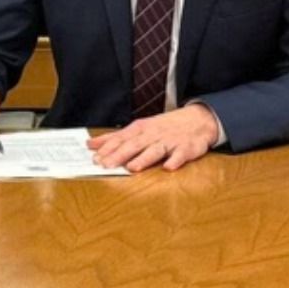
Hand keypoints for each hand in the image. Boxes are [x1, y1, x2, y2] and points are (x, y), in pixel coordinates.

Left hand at [87, 103, 219, 171]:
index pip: (121, 138)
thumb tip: (91, 144)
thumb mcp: (139, 128)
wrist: (197, 120)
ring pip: (155, 150)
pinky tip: (169, 167)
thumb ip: (115, 138)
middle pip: (134, 145)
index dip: (108, 148)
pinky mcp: (186, 148)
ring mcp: (170, 141)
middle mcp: (153, 134)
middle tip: (106, 165)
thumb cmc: (163, 127)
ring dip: (144, 158)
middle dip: (119, 154)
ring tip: (132, 167)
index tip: (94, 157)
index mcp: (141, 129)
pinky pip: (180, 155)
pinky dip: (175, 161)